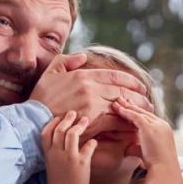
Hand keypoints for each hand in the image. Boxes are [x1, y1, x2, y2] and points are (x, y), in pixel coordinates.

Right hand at [29, 53, 155, 136]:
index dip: (132, 82)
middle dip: (139, 97)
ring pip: (122, 106)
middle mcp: (91, 88)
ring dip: (136, 111)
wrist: (33, 119)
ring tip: (145, 115)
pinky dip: (126, 124)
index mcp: (84, 75)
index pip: (116, 76)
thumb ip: (68, 60)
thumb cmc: (41, 96)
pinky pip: (115, 122)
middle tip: (148, 102)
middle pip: (124, 91)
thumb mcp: (52, 71)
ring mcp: (93, 105)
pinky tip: (133, 127)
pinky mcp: (92, 121)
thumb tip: (84, 56)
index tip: (141, 87)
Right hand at [41, 111, 96, 183]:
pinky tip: (94, 142)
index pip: (46, 133)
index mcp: (47, 154)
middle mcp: (56, 153)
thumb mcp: (52, 165)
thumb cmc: (59, 183)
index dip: (52, 123)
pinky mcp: (81, 163)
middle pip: (59, 130)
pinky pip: (88, 146)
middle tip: (73, 113)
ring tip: (85, 120)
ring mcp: (68, 157)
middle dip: (67, 119)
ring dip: (79, 125)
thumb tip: (63, 141)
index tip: (59, 117)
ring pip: (72, 134)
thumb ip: (55, 153)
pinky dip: (92, 142)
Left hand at [112, 96, 177, 169]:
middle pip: (144, 112)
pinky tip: (118, 109)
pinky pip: (136, 117)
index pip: (149, 117)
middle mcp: (162, 125)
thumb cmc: (157, 165)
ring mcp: (157, 125)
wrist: (164, 169)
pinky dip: (126, 112)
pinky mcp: (150, 128)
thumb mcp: (147, 153)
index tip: (128, 108)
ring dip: (127, 106)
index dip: (137, 112)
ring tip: (116, 101)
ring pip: (139, 113)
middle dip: (132, 106)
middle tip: (121, 100)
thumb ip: (137, 148)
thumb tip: (127, 149)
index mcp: (164, 130)